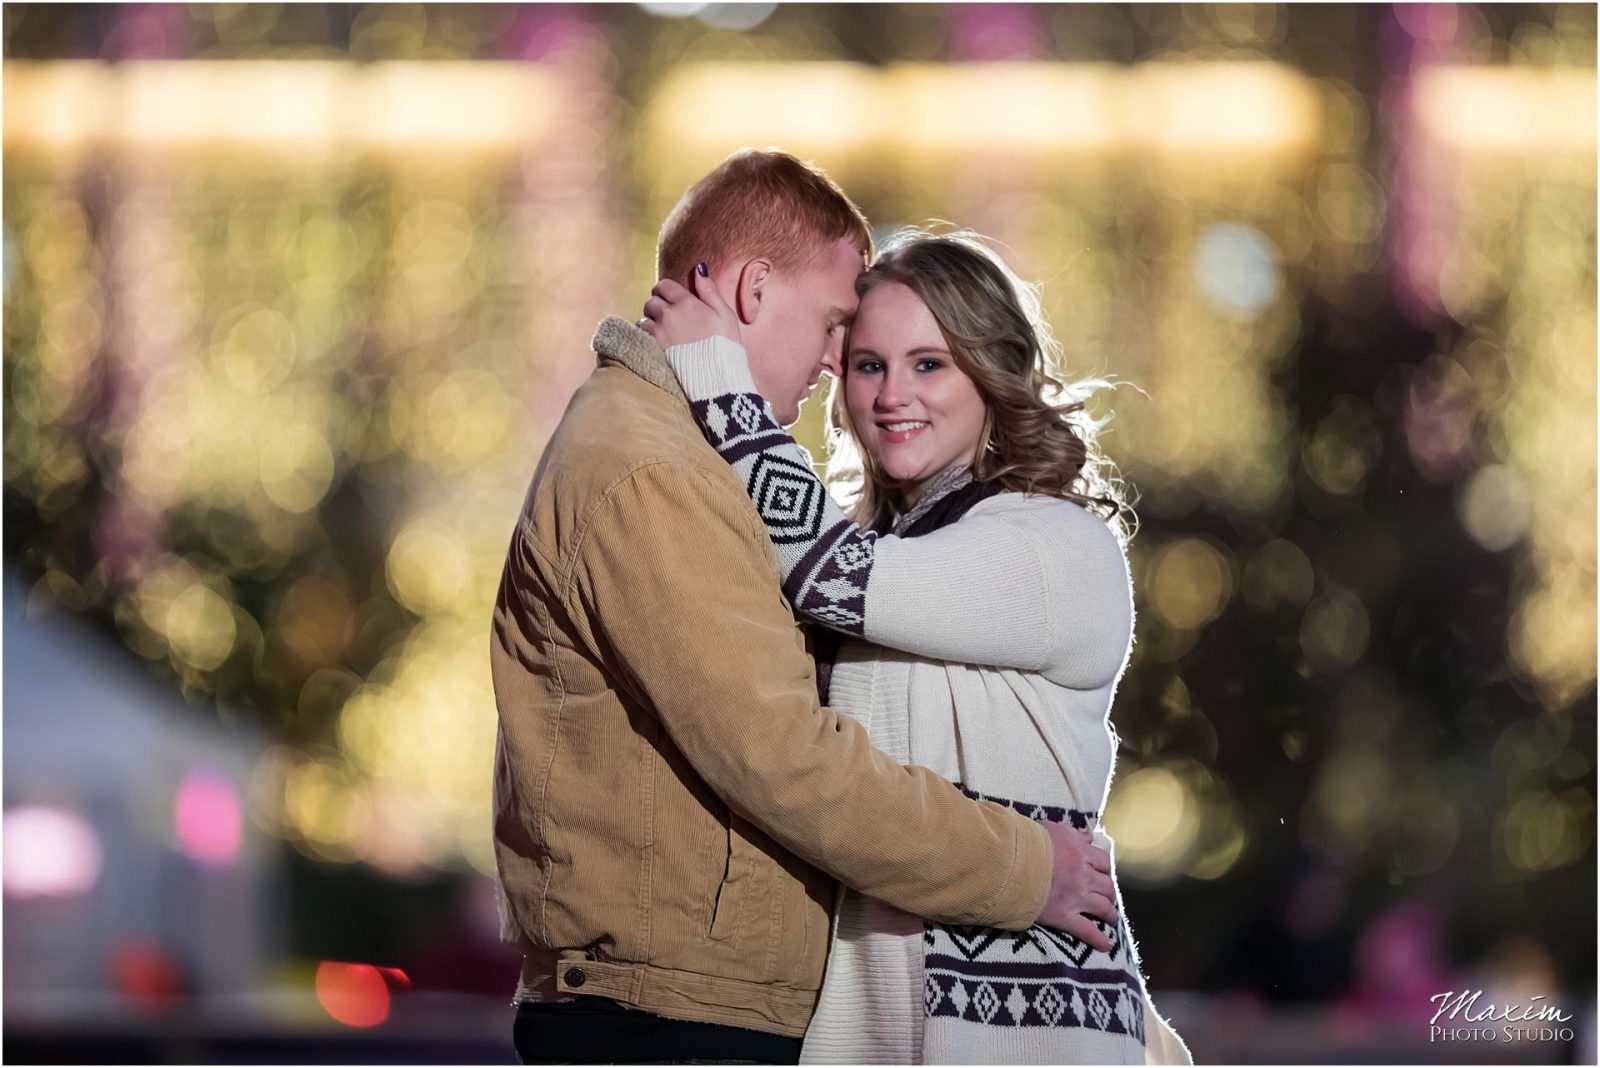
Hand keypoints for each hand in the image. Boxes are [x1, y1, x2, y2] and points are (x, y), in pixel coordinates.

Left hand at [640, 267, 740, 348]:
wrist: (716, 375)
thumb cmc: (725, 344)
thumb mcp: (724, 314)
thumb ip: (709, 290)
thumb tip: (699, 268)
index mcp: (686, 303)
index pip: (664, 285)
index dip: (666, 290)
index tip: (672, 297)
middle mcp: (668, 314)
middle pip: (651, 301)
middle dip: (658, 305)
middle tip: (668, 315)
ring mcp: (659, 332)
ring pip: (644, 318)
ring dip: (651, 321)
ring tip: (664, 330)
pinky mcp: (653, 348)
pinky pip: (642, 335)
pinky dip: (648, 336)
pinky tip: (659, 341)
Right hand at [1036, 822, 1117, 951]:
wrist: (1012, 862)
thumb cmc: (1028, 842)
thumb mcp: (1053, 829)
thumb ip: (1073, 833)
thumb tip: (1088, 836)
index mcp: (1081, 853)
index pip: (1104, 862)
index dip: (1104, 869)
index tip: (1102, 874)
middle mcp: (1084, 876)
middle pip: (1107, 886)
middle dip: (1109, 893)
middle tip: (1107, 897)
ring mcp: (1077, 898)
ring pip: (1103, 908)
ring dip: (1110, 914)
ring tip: (1111, 919)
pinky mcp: (1065, 916)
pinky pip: (1087, 931)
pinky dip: (1098, 940)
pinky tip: (1105, 946)